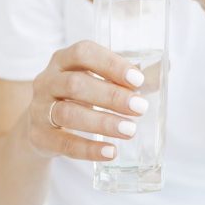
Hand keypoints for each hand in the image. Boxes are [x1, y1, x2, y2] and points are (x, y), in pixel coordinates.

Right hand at [26, 40, 148, 160]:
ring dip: (102, 122)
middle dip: (111, 96)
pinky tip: (111, 152)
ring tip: (130, 130)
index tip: (137, 79)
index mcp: (62, 60)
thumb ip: (125, 76)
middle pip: (75, 84)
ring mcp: (39, 109)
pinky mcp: (38, 137)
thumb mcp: (94, 80)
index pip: (83, 53)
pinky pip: (63, 144)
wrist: (38, 126)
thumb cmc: (77, 96)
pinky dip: (88, 150)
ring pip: (68, 113)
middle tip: (140, 108)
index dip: (110, 64)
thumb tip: (167, 67)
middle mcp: (46, 81)